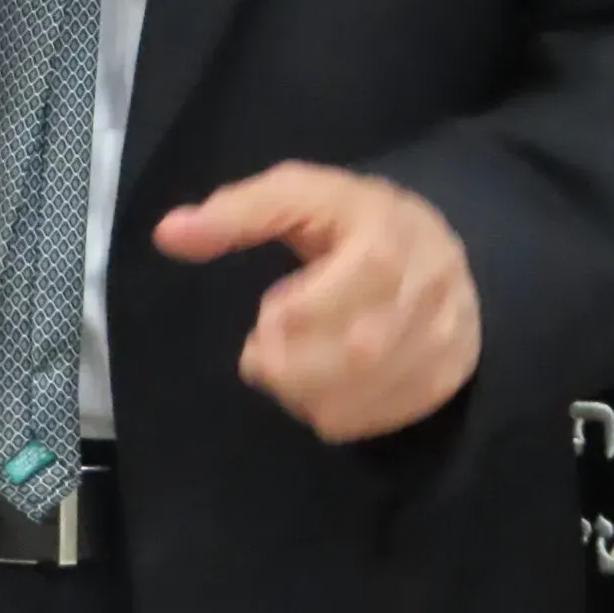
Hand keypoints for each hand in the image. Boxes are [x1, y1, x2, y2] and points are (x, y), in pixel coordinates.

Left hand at [153, 162, 479, 442]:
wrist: (438, 245)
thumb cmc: (354, 219)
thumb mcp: (299, 194)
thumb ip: (235, 212)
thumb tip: (166, 234)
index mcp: (384, 234)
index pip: (334, 294)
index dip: (291, 317)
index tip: (267, 314)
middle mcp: (425, 287)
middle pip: (355, 352)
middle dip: (292, 365)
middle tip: (263, 355)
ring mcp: (444, 336)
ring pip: (366, 392)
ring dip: (308, 395)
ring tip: (290, 370)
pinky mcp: (447, 376)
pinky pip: (384, 418)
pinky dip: (340, 414)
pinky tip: (325, 388)